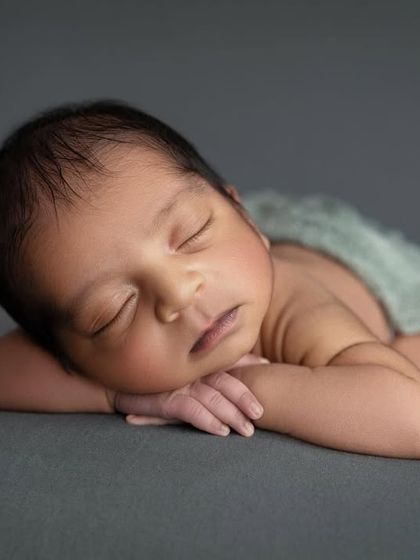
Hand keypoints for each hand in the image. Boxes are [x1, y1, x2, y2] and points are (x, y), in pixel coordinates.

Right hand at [114, 353, 269, 436]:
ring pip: (211, 397)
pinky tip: (219, 430)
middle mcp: (191, 371)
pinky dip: (205, 419)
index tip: (268, 383)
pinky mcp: (164, 399)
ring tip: (246, 430)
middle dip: (244, 399)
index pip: (231, 367)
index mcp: (200, 362)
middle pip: (225, 382)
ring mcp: (178, 384)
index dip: (249, 377)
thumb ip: (227, 364)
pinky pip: (189, 409)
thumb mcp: (193, 371)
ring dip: (230, 414)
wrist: (119, 383)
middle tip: (260, 415)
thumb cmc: (161, 378)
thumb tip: (263, 361)